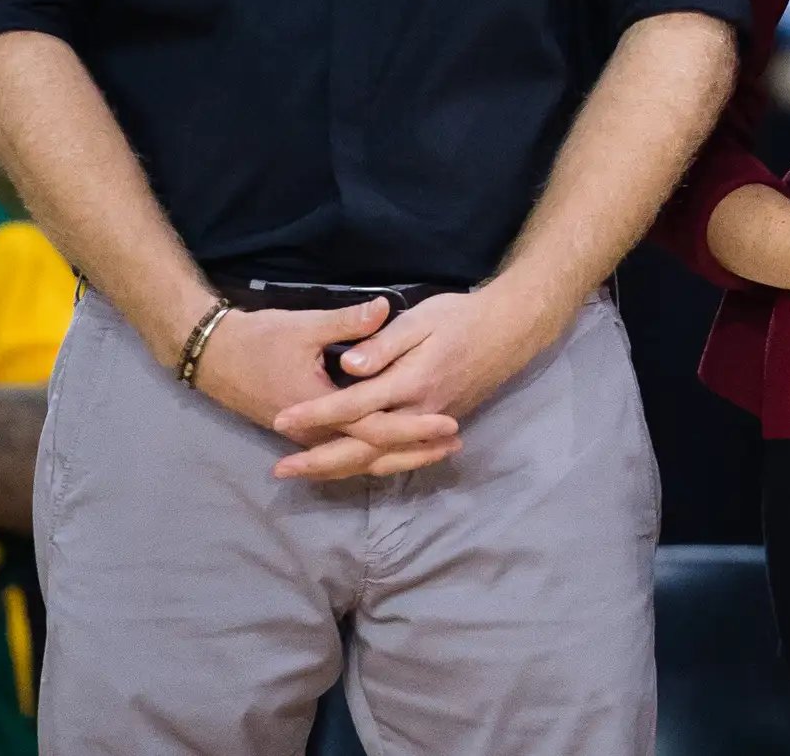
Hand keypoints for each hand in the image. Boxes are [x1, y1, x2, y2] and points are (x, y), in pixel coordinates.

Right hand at [193, 298, 460, 479]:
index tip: (447, 423)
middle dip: (415, 450)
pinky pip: (348, 450)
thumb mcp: (306, 326)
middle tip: (454, 441)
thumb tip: (385, 307)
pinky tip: (398, 447)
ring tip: (437, 450)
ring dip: (399, 454)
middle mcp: (317, 434)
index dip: (414, 427)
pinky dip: (375, 451)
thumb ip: (348, 322)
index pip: (377, 428)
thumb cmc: (260, 339)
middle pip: (374, 453)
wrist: (214, 357)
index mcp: (321, 411)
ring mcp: (310, 438)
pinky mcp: (307, 433)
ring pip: (360, 458)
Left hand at [269, 280, 559, 481]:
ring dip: (340, 470)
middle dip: (319, 460)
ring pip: (381, 460)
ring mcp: (431, 425)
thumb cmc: (461, 316)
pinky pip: (400, 458)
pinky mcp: (438, 427)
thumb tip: (348, 366)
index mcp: (411, 382)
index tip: (281, 420)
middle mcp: (419, 413)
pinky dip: (372, 468)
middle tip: (280, 469)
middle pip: (363, 448)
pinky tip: (352, 469)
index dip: (315, 414)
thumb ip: (383, 343)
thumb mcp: (422, 317)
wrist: (509, 331)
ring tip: (305, 474)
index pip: (354, 406)